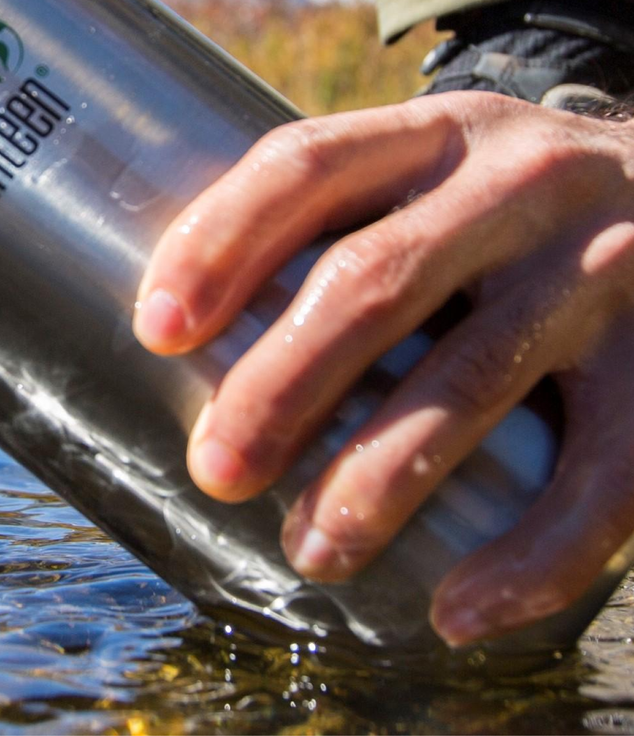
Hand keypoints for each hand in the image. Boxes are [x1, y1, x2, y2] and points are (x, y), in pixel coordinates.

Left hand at [132, 91, 633, 645]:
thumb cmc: (518, 206)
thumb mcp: (443, 168)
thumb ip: (350, 216)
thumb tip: (202, 328)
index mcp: (439, 133)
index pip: (305, 166)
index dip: (218, 241)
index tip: (156, 330)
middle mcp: (520, 184)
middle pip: (371, 281)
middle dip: (278, 386)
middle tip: (217, 469)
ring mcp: (602, 268)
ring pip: (467, 382)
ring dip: (374, 482)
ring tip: (310, 551)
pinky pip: (602, 479)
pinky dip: (528, 557)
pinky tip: (458, 611)